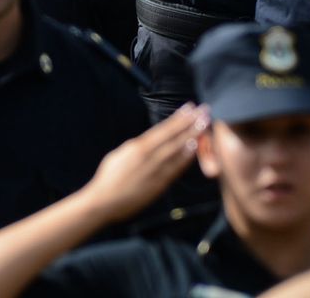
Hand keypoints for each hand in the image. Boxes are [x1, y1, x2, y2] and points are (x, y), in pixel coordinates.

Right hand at [77, 104, 208, 222]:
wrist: (104, 202)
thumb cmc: (109, 177)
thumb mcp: (121, 154)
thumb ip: (137, 146)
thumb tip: (150, 140)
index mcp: (138, 146)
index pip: (163, 128)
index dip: (178, 117)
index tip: (190, 106)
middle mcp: (148, 155)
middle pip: (174, 135)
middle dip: (191, 122)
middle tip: (205, 110)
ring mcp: (155, 170)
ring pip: (178, 149)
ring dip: (192, 136)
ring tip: (205, 125)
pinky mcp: (158, 184)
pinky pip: (176, 168)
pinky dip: (186, 157)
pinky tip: (195, 148)